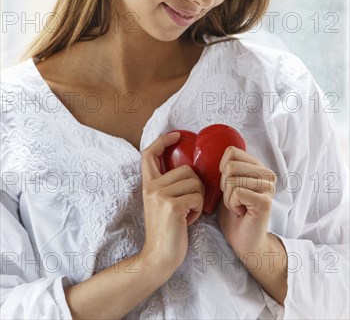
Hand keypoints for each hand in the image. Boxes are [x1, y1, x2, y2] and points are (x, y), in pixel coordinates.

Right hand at [141, 132, 204, 275]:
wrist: (159, 258)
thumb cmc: (168, 231)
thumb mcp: (162, 203)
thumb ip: (170, 185)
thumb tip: (190, 167)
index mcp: (148, 184)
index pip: (149, 153)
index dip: (163, 140)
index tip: (177, 135)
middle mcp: (151, 186)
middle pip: (186, 169)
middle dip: (196, 186)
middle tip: (190, 204)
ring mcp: (160, 195)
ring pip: (195, 182)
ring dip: (198, 199)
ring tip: (188, 213)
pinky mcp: (172, 205)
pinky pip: (198, 197)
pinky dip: (199, 210)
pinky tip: (189, 220)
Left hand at [217, 146, 276, 256]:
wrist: (244, 241)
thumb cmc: (233, 213)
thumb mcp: (227, 184)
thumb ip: (227, 168)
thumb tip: (210, 152)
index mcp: (258, 166)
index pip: (231, 152)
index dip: (222, 170)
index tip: (230, 186)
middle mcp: (267, 174)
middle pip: (230, 166)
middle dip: (224, 186)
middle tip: (235, 200)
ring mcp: (268, 187)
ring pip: (232, 180)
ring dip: (228, 198)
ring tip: (238, 207)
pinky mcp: (265, 201)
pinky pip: (237, 192)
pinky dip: (232, 204)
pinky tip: (241, 212)